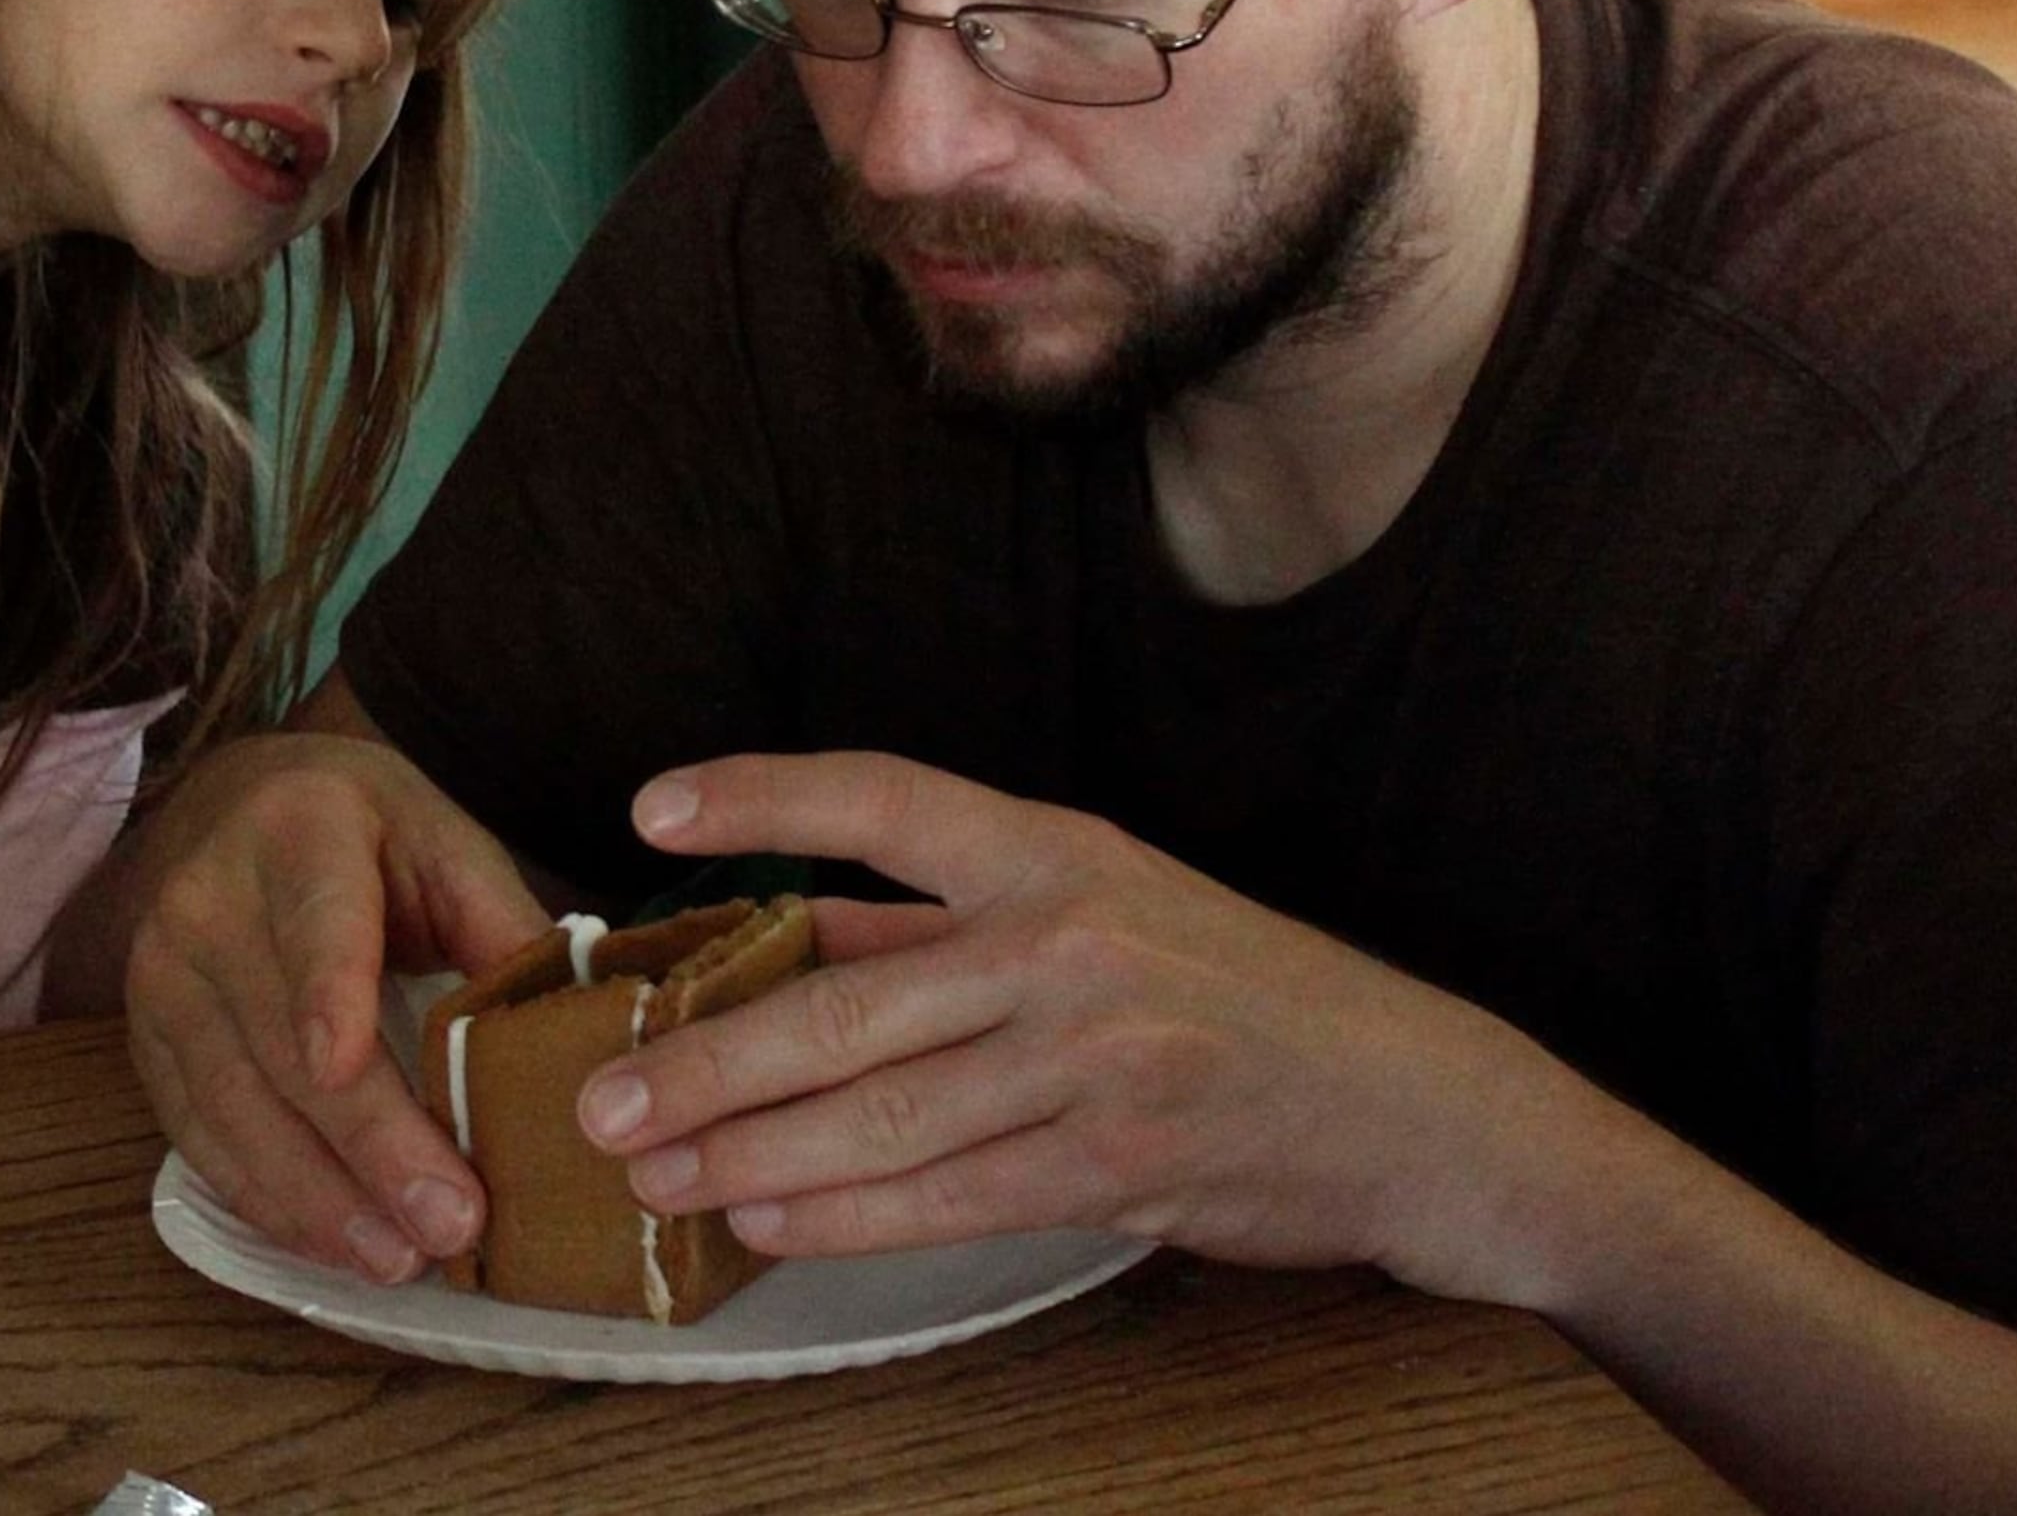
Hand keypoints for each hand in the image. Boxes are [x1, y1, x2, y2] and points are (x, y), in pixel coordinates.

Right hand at [115, 730, 548, 1282]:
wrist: (234, 810)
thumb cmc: (366, 834)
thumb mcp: (443, 841)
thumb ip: (502, 923)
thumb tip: (575, 1026)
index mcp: (301, 828)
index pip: (316, 916)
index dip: (326, 990)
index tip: (344, 1065)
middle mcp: (210, 900)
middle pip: (283, 1040)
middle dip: (367, 1144)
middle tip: (447, 1221)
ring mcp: (162, 976)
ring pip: (234, 1104)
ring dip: (317, 1196)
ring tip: (397, 1258)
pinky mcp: (143, 1041)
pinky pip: (199, 1136)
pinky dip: (267, 1200)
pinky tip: (332, 1244)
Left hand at [582, 752, 1597, 1302]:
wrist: (1414, 1107)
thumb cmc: (1245, 1002)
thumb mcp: (1108, 915)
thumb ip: (948, 927)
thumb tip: (792, 936)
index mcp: (1060, 852)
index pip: (887, 802)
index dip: (766, 797)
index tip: (653, 809)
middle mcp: (1071, 943)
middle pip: (847, 1001)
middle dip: (707, 1059)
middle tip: (602, 1096)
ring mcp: (1097, 1058)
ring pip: (885, 1113)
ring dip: (750, 1151)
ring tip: (654, 1172)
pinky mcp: (1119, 1163)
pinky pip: (949, 1195)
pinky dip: (846, 1213)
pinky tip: (766, 1219)